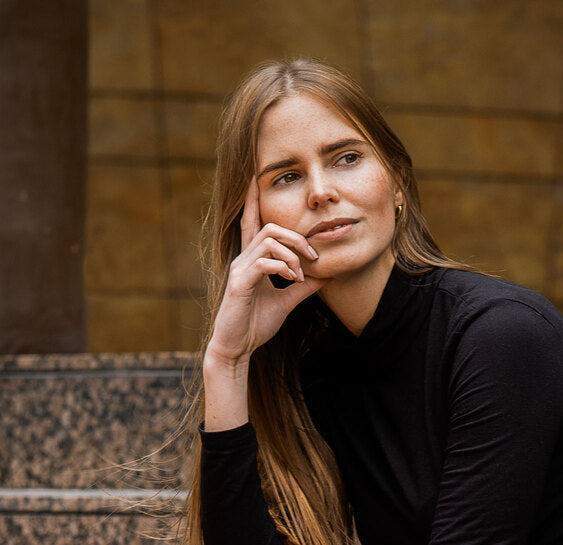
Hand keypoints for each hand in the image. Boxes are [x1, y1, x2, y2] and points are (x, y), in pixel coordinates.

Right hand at [207, 176, 326, 365]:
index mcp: (251, 260)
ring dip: (292, 254)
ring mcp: (239, 270)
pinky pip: (264, 263)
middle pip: (269, 227)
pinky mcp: (240, 285)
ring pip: (268, 241)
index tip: (256, 178)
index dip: (253, 200)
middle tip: (314, 256)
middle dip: (295, 237)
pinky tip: (292, 280)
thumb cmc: (255, 324)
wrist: (237, 348)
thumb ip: (303, 287)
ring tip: (302, 275)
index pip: (251, 223)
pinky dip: (283, 267)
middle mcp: (242, 259)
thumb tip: (326, 275)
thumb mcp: (286, 302)